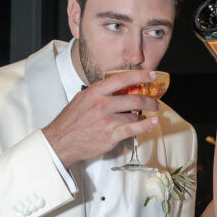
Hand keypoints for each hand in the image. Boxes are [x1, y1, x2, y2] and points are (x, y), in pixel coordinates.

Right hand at [42, 70, 159, 166]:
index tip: (151, 75)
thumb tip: (116, 88)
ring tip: (147, 117)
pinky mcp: (110, 135)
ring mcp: (106, 120)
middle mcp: (102, 104)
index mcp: (95, 92)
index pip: (122, 79)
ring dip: (143, 116)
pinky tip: (153, 122)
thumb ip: (99, 92)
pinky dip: (146, 125)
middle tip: (155, 102)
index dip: (140, 76)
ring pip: (134, 116)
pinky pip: (133, 129)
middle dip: (150, 100)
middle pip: (134, 99)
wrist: (61, 141)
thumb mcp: (82, 99)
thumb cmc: (71, 121)